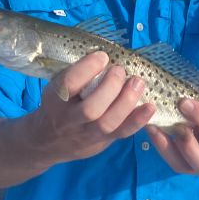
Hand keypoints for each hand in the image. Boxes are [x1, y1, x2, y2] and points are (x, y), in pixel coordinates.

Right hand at [29, 51, 155, 163]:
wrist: (49, 142)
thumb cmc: (57, 106)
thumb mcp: (56, 88)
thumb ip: (76, 75)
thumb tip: (104, 56)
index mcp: (55, 100)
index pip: (69, 84)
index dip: (87, 68)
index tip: (102, 56)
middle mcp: (69, 120)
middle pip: (91, 109)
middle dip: (110, 87)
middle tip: (120, 71)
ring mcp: (86, 134)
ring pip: (107, 123)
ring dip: (126, 102)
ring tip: (138, 83)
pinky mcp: (102, 142)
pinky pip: (122, 133)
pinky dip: (138, 120)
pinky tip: (150, 106)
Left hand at [147, 98, 198, 180]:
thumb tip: (181, 103)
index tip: (184, 102)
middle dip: (188, 147)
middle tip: (175, 127)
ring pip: (182, 165)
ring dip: (166, 147)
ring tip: (153, 128)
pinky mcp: (185, 165)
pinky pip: (172, 159)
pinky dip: (161, 145)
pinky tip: (152, 130)